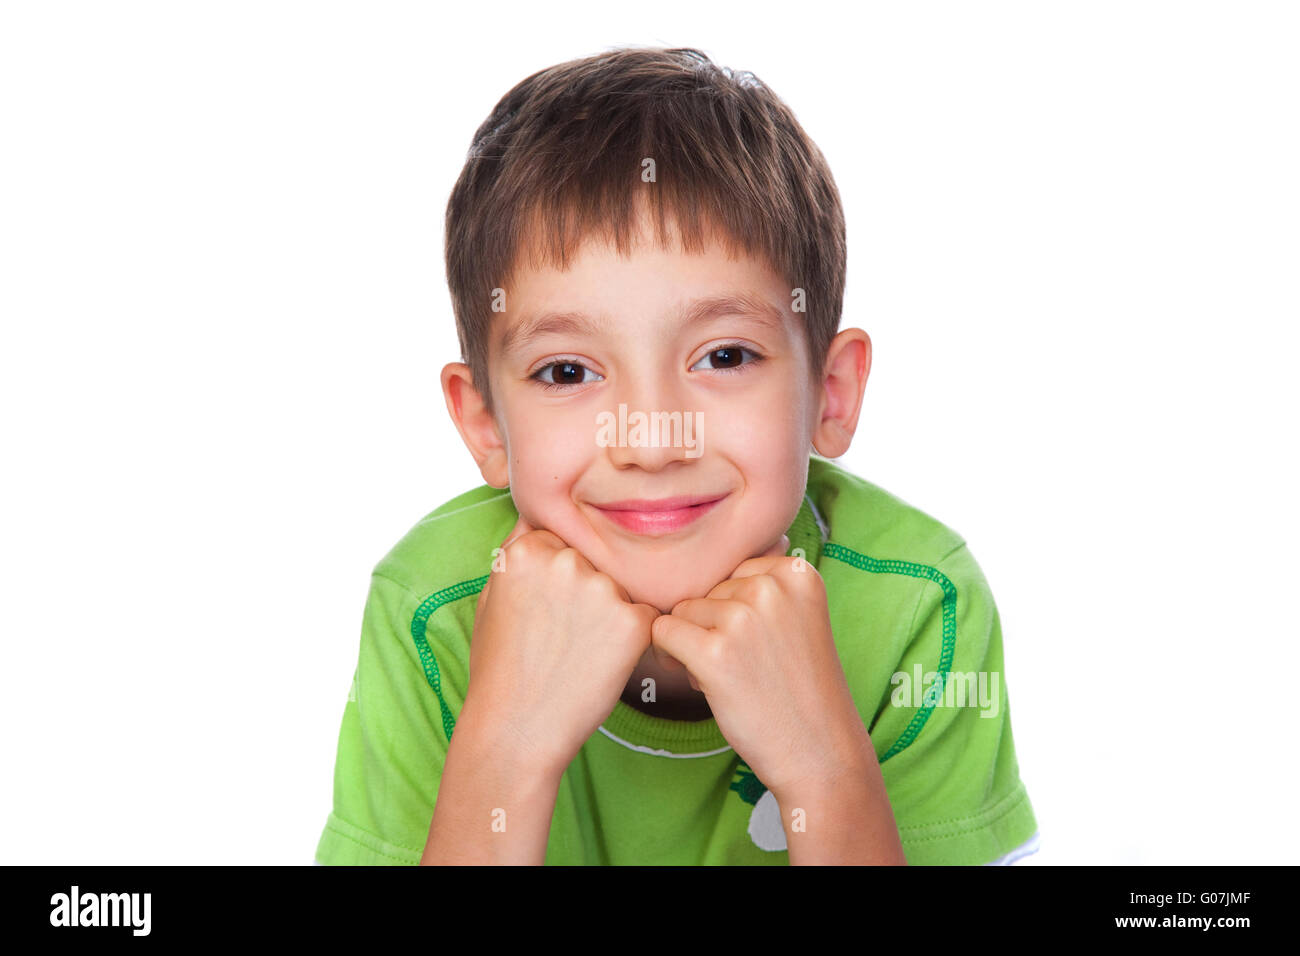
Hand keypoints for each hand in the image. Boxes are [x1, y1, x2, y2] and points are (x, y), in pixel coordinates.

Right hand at [464, 514, 659, 775]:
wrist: (517, 730)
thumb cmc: (499, 669)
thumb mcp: (490, 597)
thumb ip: (516, 552)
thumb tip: (538, 516)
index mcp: (526, 548)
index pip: (559, 539)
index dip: (556, 577)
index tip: (546, 609)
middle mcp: (565, 559)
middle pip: (592, 560)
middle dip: (585, 590)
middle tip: (563, 635)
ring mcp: (602, 588)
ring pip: (620, 586)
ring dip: (609, 611)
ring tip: (579, 652)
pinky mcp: (633, 620)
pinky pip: (644, 615)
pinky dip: (631, 636)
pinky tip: (602, 662)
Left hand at [649, 533, 871, 801]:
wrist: (821, 751)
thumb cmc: (802, 689)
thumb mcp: (798, 618)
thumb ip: (763, 584)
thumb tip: (707, 553)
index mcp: (796, 571)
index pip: (732, 571)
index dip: (733, 610)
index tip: (761, 643)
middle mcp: (771, 586)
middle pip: (706, 590)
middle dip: (713, 627)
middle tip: (749, 666)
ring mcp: (742, 617)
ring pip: (682, 612)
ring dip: (694, 645)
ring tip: (734, 677)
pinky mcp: (714, 653)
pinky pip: (663, 634)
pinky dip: (670, 657)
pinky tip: (702, 682)